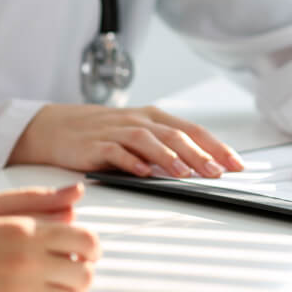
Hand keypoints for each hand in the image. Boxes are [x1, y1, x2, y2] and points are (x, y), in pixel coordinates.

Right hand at [0, 216, 100, 291]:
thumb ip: (30, 207)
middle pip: (82, 270)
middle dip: (84, 273)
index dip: (90, 246)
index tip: (87, 251)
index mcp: (21, 229)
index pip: (80, 236)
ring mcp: (17, 291)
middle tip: (74, 273)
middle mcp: (25, 259)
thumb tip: (72, 203)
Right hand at [10, 104, 243, 177]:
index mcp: (154, 118)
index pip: (192, 130)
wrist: (56, 128)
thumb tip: (203, 168)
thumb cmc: (102, 135)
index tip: (236, 165)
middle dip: (199, 155)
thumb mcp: (138, 136)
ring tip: (186, 174)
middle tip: (217, 173)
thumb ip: (166, 149)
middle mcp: (139, 121)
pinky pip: (116, 151)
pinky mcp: (95, 144)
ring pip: (149, 140)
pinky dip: (131, 161)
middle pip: (175, 135)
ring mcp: (116, 131)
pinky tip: (144, 173)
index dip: (216, 147)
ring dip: (170, 158)